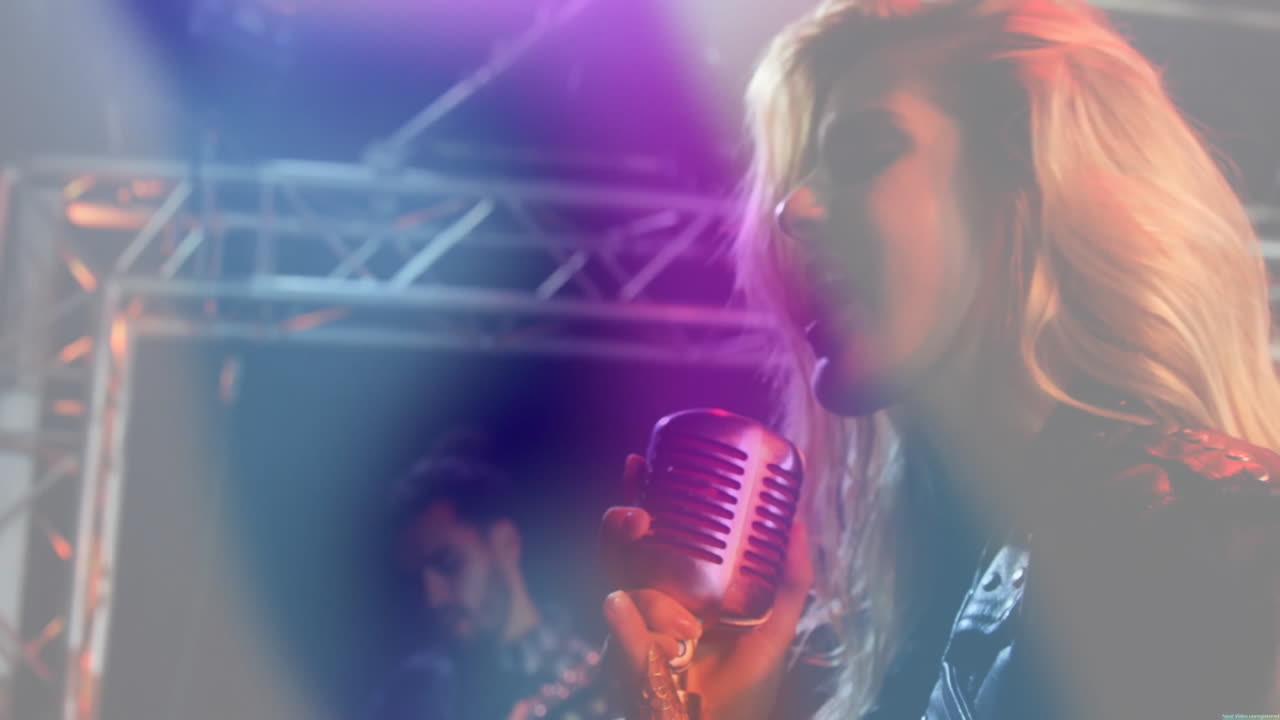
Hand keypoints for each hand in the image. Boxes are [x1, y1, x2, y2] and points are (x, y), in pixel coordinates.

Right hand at [600, 454, 814, 719]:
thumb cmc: (748, 690)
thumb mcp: (775, 629)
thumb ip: (790, 580)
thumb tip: (800, 522)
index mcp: (677, 589)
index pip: (649, 535)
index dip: (639, 497)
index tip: (639, 463)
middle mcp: (648, 606)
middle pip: (619, 554)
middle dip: (620, 528)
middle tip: (639, 516)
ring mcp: (632, 635)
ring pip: (618, 593)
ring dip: (643, 597)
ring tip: (680, 622)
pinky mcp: (625, 669)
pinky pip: (619, 642)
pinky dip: (623, 627)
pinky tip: (621, 608)